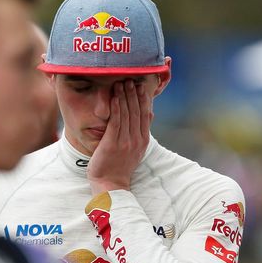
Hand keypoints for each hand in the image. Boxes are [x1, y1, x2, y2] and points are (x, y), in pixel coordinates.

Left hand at [87, 80, 151, 194]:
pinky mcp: (113, 143)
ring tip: (122, 82)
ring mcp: (125, 141)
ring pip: (126, 114)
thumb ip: (141, 131)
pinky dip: (116, 108)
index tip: (141, 85)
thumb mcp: (136, 149)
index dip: (143, 98)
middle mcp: (136, 139)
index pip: (144, 114)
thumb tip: (150, 114)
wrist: (111, 184)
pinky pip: (115, 122)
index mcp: (142, 140)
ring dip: (124, 96)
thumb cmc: (119, 167)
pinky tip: (114, 97)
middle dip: (134, 93)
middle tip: (131, 78)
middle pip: (137, 111)